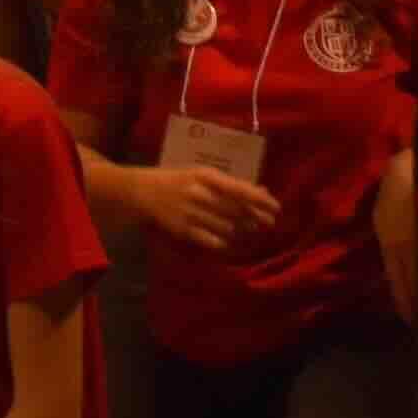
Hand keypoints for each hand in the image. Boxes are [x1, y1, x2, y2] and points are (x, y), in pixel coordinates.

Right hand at [143, 164, 285, 253]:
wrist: (141, 191)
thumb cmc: (176, 180)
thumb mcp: (201, 176)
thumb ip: (229, 184)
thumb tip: (262, 190)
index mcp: (205, 176)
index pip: (240, 189)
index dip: (261, 200)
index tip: (277, 208)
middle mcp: (200, 193)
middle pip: (237, 210)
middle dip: (256, 218)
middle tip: (267, 223)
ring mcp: (191, 212)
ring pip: (228, 228)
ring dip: (240, 230)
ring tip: (245, 228)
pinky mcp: (184, 229)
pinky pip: (213, 240)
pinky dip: (223, 241)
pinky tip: (225, 238)